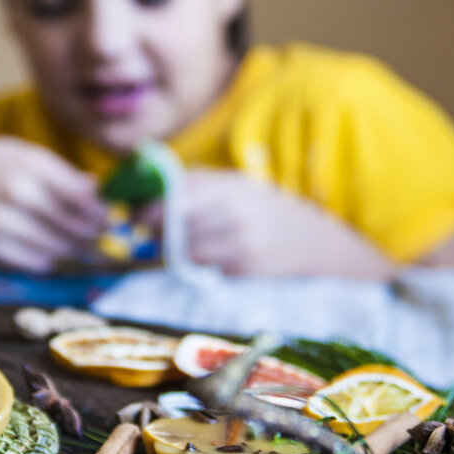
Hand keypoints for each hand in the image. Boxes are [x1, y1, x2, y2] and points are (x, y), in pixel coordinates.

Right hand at [0, 135, 106, 272]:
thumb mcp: (19, 152)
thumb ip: (58, 172)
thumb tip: (95, 190)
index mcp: (30, 164)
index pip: (82, 197)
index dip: (99, 210)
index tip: (105, 214)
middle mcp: (17, 192)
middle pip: (73, 226)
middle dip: (90, 233)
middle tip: (96, 234)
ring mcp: (0, 222)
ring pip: (57, 248)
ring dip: (71, 249)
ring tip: (75, 243)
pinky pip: (33, 262)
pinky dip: (47, 259)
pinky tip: (48, 250)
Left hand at [142, 168, 396, 278]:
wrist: (317, 244)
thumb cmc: (267, 211)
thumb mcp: (238, 185)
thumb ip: (198, 185)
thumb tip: (150, 194)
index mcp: (231, 185)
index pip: (175, 195)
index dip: (149, 209)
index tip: (136, 217)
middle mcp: (236, 211)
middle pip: (176, 225)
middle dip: (158, 233)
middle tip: (152, 236)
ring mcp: (241, 242)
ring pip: (186, 250)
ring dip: (176, 252)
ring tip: (181, 249)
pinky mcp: (246, 269)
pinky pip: (206, 268)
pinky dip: (202, 266)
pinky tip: (213, 260)